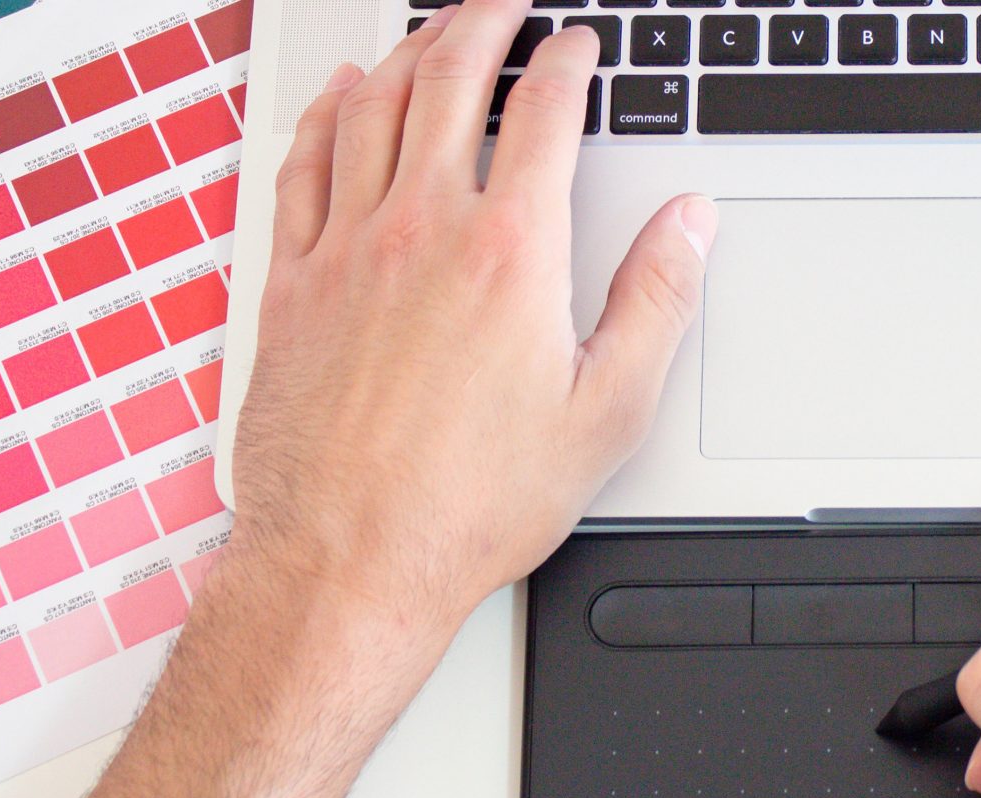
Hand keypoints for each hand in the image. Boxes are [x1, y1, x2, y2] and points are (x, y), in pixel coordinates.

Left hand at [231, 2, 715, 624]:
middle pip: (449, 80)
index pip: (542, 113)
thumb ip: (656, 302)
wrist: (348, 560)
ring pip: (372, 107)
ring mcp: (346, 250)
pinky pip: (303, 165)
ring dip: (410, 52)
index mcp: (510, 254)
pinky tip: (342, 99)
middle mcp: (421, 231)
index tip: (578, 44)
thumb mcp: (605, 412)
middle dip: (484, 21)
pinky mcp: (292, 284)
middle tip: (506, 2)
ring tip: (435, 30)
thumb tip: (688, 224)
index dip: (567, 61)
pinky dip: (326, 114)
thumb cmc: (470, 504)